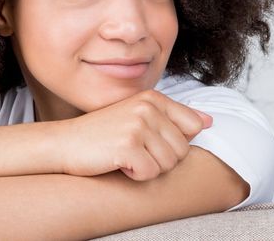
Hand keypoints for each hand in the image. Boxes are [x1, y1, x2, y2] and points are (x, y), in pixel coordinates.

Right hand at [57, 89, 212, 180]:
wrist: (65, 143)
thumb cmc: (101, 133)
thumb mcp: (137, 117)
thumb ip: (172, 117)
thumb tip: (208, 121)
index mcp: (152, 98)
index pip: (193, 127)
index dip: (173, 141)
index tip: (149, 139)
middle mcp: (147, 107)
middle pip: (182, 150)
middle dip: (160, 158)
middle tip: (132, 149)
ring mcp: (137, 125)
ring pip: (168, 164)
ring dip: (147, 167)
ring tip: (124, 154)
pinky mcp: (127, 145)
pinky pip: (150, 173)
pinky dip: (134, 175)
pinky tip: (117, 162)